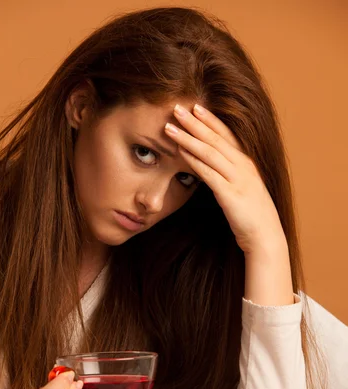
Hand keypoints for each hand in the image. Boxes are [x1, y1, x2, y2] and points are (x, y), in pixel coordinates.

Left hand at [164, 103, 285, 254]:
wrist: (265, 236)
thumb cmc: (251, 215)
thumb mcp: (241, 189)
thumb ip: (229, 175)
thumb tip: (211, 167)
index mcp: (247, 163)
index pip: (226, 134)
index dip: (210, 119)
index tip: (195, 106)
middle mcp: (243, 166)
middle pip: (215, 138)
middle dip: (195, 122)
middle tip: (176, 107)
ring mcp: (238, 179)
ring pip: (210, 152)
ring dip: (188, 138)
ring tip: (170, 127)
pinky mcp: (230, 194)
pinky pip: (209, 173)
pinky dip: (193, 161)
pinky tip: (180, 152)